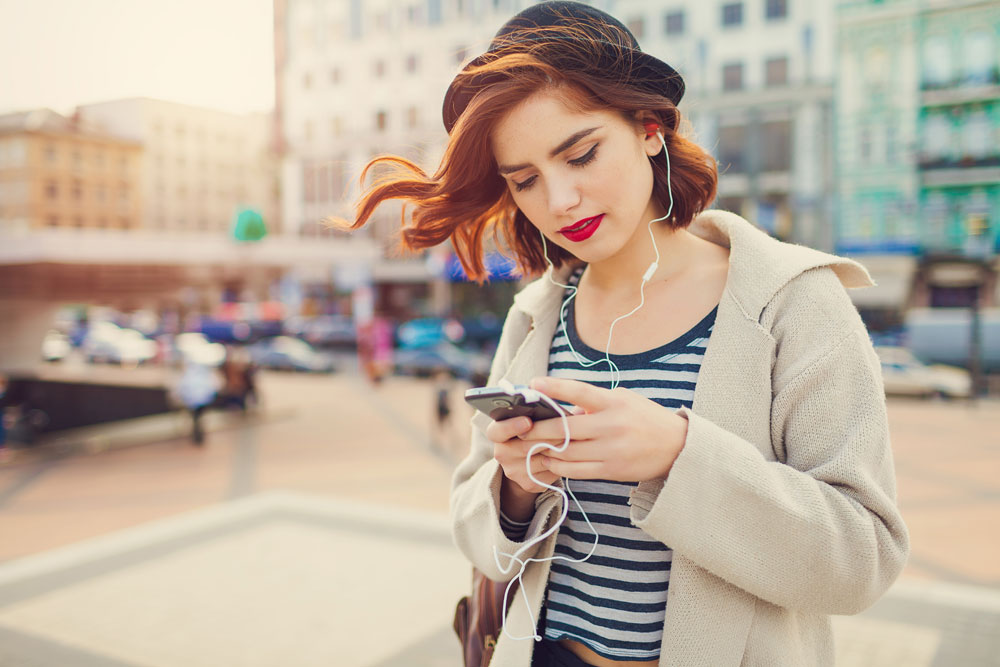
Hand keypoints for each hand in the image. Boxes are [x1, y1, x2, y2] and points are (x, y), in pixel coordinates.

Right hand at [486, 415, 560, 497]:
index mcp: (497, 434)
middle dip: (549, 436)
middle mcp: (501, 454)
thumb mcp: (530, 420)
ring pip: (542, 460)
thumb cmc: (532, 431)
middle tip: (566, 428)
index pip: (497, 431)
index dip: (511, 426)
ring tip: (569, 441)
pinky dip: (561, 464)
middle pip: (526, 447)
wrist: (526, 460)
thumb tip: (560, 413)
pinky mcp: (528, 483)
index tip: (528, 421)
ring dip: (559, 451)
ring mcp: (513, 471)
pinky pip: (550, 472)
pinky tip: (566, 456)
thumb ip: (537, 415)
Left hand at [521, 376, 688, 482]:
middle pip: (565, 428)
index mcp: (614, 403)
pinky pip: (576, 470)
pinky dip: (558, 465)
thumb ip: (594, 401)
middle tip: (520, 427)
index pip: (580, 391)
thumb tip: (562, 406)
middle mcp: (611, 426)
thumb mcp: (623, 399)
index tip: (533, 384)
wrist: (676, 448)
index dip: (555, 387)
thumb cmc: (645, 418)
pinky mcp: (610, 470)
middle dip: (538, 428)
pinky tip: (548, 459)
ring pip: (566, 452)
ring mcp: (611, 450)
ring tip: (529, 445)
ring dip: (544, 449)